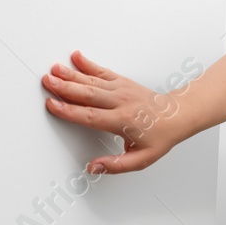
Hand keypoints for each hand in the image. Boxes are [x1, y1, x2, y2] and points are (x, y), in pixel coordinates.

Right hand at [41, 50, 184, 173]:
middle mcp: (121, 102)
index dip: (69, 111)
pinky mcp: (123, 82)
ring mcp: (122, 89)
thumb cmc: (160, 136)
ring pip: (93, 81)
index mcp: (122, 121)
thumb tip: (93, 167)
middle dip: (65, 87)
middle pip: (88, 94)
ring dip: (72, 74)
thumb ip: (116, 165)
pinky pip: (104, 71)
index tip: (52, 105)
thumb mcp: (141, 159)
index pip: (90, 116)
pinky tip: (77, 57)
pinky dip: (89, 64)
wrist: (178, 115)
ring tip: (54, 69)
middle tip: (46, 81)